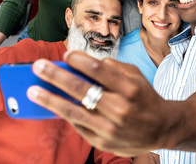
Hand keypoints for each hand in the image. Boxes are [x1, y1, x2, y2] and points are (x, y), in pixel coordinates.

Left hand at [27, 51, 172, 156]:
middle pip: (81, 89)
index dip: (79, 60)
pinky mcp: (103, 142)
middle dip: (56, 76)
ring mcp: (110, 128)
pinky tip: (53, 106)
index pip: (98, 70)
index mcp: (130, 88)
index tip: (65, 53)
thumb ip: (113, 68)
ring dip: (50, 100)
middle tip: (38, 67)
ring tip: (33, 91)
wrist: (162, 128)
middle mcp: (120, 108)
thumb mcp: (137, 76)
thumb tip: (85, 63)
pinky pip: (79, 125)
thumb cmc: (145, 98)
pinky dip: (65, 114)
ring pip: (74, 111)